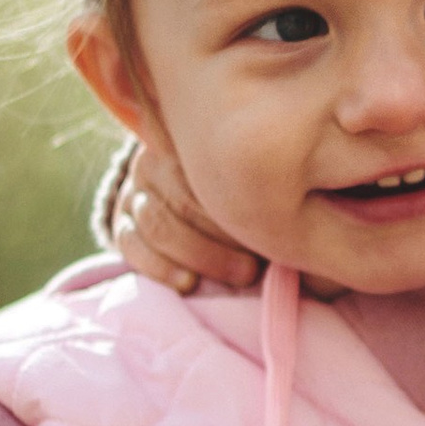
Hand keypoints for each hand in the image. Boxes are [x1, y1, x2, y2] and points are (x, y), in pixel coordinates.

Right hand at [103, 142, 258, 294]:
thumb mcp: (251, 178)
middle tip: (258, 265)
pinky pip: (131, 244)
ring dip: (202, 255)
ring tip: (241, 275)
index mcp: (190, 141)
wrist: (186, 196)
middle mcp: (156, 160)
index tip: (273, 232)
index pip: (209, 168)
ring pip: (158, 223)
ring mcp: (135, 189)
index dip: (239, 205)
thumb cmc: (240, 189)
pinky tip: (190, 283)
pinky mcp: (121, 221)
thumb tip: (304, 213)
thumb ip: (266, 186)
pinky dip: (161, 268)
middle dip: (225, 238)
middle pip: (185, 199)